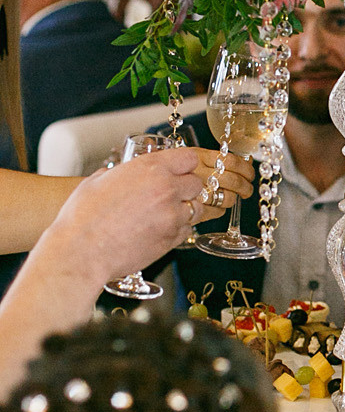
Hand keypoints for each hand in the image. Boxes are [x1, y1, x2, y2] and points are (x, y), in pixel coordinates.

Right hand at [48, 148, 251, 284]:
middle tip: (171, 193)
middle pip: (197, 183)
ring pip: (196, 208)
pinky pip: (187, 230)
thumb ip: (117, 173)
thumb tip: (119, 173)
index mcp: (150, 169)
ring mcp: (172, 216)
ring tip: (165, 213)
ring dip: (185, 209)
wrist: (81, 252)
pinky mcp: (171, 240)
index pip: (188, 158)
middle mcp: (166, 190)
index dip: (183, 164)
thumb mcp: (97, 181)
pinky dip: (178, 229)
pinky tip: (160, 229)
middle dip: (186, 187)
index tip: (179, 169)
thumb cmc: (83, 217)